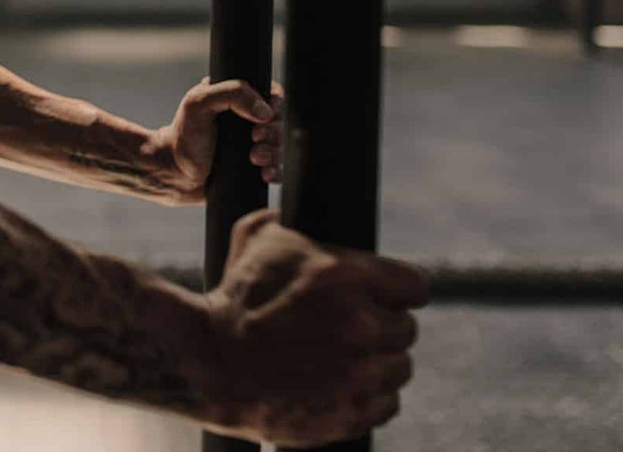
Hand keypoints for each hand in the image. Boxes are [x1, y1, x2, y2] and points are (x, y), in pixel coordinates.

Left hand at [149, 79, 283, 204]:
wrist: (174, 173)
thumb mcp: (199, 103)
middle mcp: (246, 121)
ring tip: (253, 159)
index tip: (262, 119)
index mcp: (236, 99)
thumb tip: (266, 111)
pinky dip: (275, 172)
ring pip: (279, 146)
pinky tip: (264, 174)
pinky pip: (276, 169)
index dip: (274, 106)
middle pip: (278, 122)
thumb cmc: (183, 136)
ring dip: (273, 153)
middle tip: (254, 140)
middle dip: (272, 133)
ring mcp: (251, 145)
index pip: (271, 94)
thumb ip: (231, 94)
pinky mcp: (252, 168)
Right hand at [194, 210, 430, 446]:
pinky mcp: (351, 413)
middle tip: (351, 327)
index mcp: (348, 277)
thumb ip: (286, 220)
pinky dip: (366, 397)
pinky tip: (339, 385)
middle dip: (381, 326)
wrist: (206, 362)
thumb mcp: (254, 238)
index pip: (415, 285)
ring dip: (377, 363)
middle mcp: (362, 326)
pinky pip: (385, 405)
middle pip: (406, 329)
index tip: (388, 294)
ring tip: (343, 358)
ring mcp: (359, 375)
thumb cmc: (232, 298)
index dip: (399, 288)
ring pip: (398, 368)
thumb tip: (293, 209)